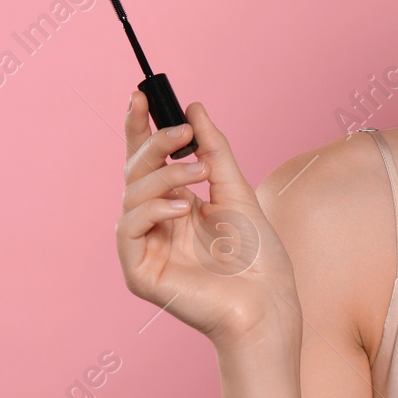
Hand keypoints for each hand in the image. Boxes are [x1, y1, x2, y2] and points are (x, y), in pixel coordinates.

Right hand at [117, 92, 299, 351]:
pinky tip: (181, 208)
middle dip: (155, 145)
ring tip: (197, 175)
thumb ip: (213, 150)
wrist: (267, 302)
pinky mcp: (139, 272)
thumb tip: (194, 108)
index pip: (147, 160)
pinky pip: (129, 228)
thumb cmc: (257, 256)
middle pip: (135, 172)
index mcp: (174, 204)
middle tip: (182, 132)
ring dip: (163, 176)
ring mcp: (145, 248)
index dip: (139, 128)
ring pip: (132, 195)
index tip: (140, 94)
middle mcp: (155, 223)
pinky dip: (152, 209)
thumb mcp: (235, 189)